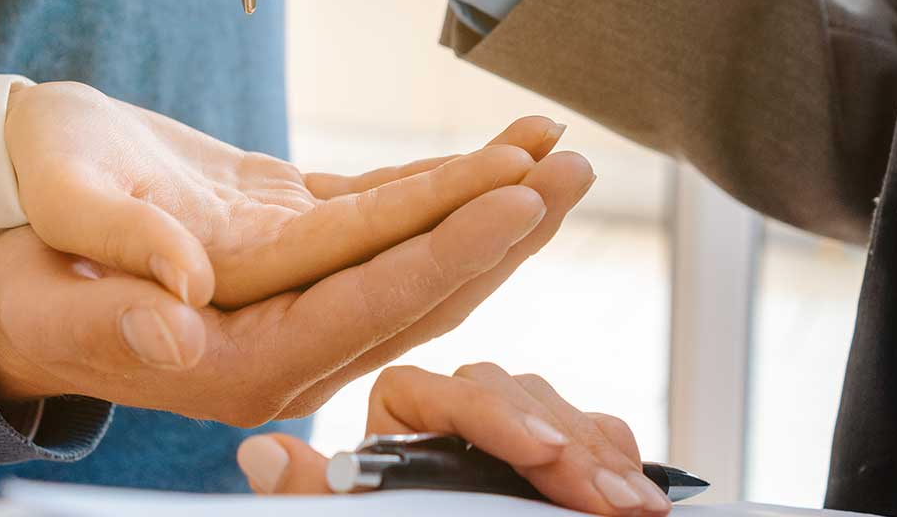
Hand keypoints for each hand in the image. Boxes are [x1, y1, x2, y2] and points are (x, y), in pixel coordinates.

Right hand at [7, 81, 555, 307]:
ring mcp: (301, 311)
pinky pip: (387, 227)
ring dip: (491, 207)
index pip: (369, 305)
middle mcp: (289, 350)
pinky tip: (498, 152)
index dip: (447, 253)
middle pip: (420, 289)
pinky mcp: (299, 263)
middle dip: (502, 229)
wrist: (8, 293)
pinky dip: (442, 189)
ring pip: (418, 259)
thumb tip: (180, 314)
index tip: (518, 199)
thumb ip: (121, 299)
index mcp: (242, 365)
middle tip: (576, 166)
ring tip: (560, 149)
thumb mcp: (56, 290)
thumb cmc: (24, 288)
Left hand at [236, 363, 668, 515]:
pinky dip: (614, 461)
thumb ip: (316, 495)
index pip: (425, 390)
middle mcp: (442, 425)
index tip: (539, 455)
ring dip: (597, 457)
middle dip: (562, 445)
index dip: (489, 418)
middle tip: (605, 499)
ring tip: (632, 507)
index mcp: (382, 432)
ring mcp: (503, 442)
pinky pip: (589, 432)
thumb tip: (258, 455)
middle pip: (502, 393)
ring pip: (552, 409)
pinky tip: (638, 492)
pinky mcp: (554, 460)